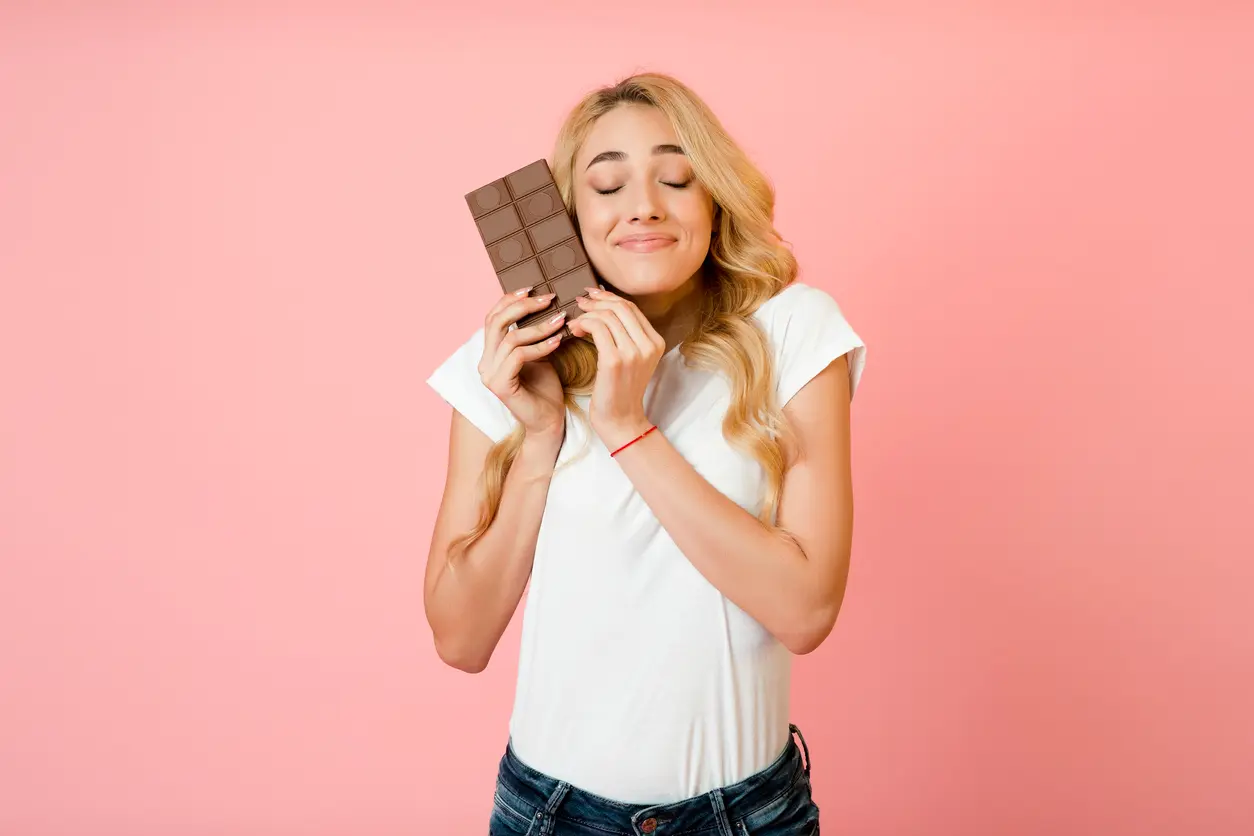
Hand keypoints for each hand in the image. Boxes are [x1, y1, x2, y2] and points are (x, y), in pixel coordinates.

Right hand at [477, 289, 567, 440]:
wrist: (549, 422)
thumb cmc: (546, 388)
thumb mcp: (540, 352)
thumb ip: (534, 332)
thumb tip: (546, 301)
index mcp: (490, 352)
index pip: (493, 317)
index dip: (510, 300)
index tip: (533, 288)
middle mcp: (485, 362)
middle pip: (496, 321)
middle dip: (523, 306)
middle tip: (549, 298)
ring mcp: (489, 374)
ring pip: (510, 338)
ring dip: (539, 327)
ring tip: (561, 320)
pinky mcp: (500, 385)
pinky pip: (519, 356)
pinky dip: (541, 346)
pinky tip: (558, 341)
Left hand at [567, 287, 665, 449]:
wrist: (621, 420)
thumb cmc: (620, 390)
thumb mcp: (632, 359)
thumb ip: (625, 335)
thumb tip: (603, 306)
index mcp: (656, 342)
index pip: (631, 308)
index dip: (609, 297)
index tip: (592, 295)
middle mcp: (648, 345)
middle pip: (620, 307)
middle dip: (596, 301)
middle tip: (580, 303)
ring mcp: (633, 353)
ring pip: (607, 316)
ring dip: (586, 314)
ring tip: (575, 322)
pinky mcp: (615, 360)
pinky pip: (597, 328)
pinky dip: (583, 324)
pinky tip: (575, 331)